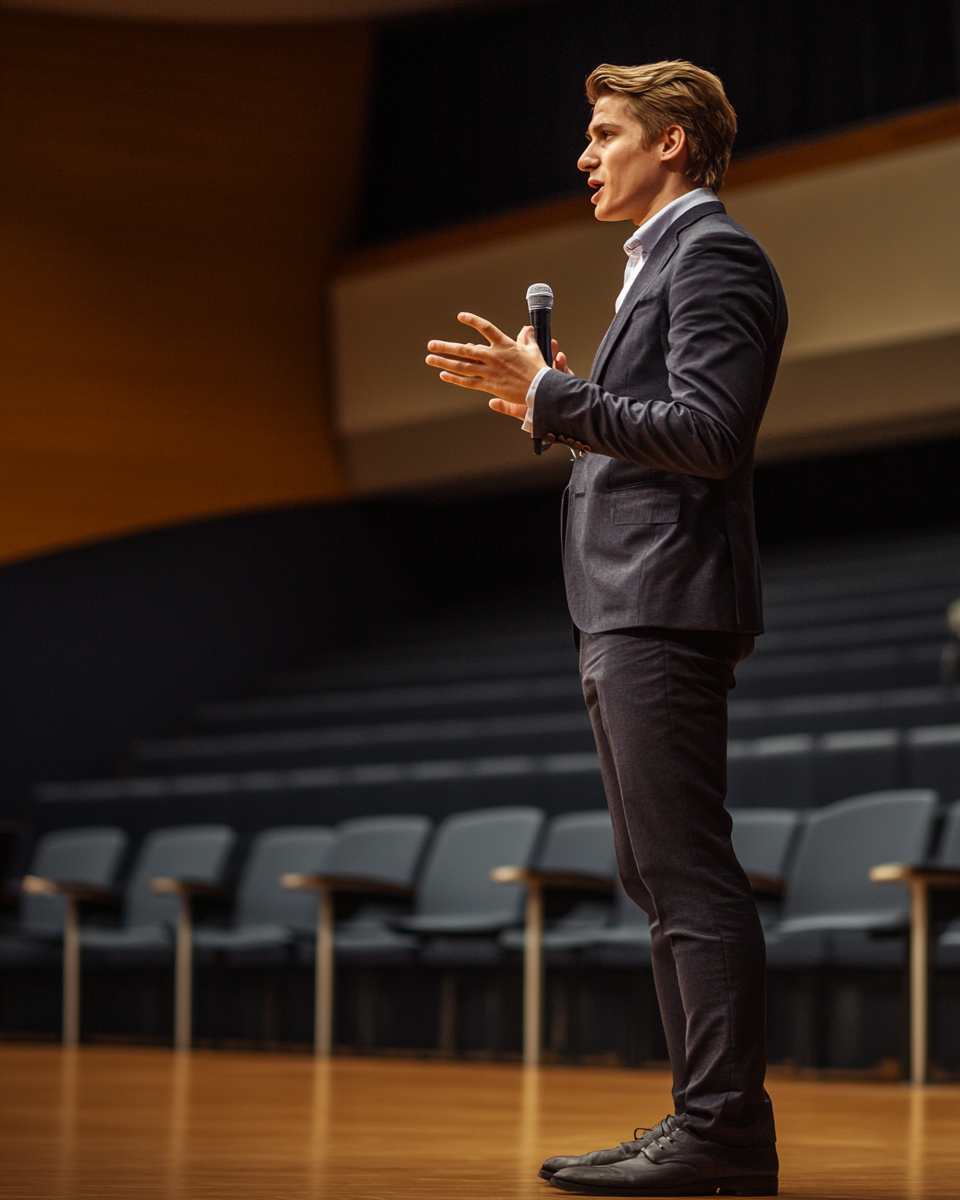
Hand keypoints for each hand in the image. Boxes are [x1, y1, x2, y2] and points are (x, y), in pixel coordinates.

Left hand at [426, 313, 558, 420]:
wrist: (541, 389)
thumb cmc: (538, 370)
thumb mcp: (532, 350)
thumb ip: (527, 338)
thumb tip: (527, 328)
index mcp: (505, 345)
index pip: (486, 328)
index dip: (473, 321)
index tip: (460, 316)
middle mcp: (494, 357)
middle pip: (465, 350)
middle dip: (446, 347)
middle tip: (431, 344)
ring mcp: (490, 372)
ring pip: (463, 366)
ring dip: (444, 362)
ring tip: (430, 358)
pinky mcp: (490, 385)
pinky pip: (469, 382)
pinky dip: (455, 378)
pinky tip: (443, 374)